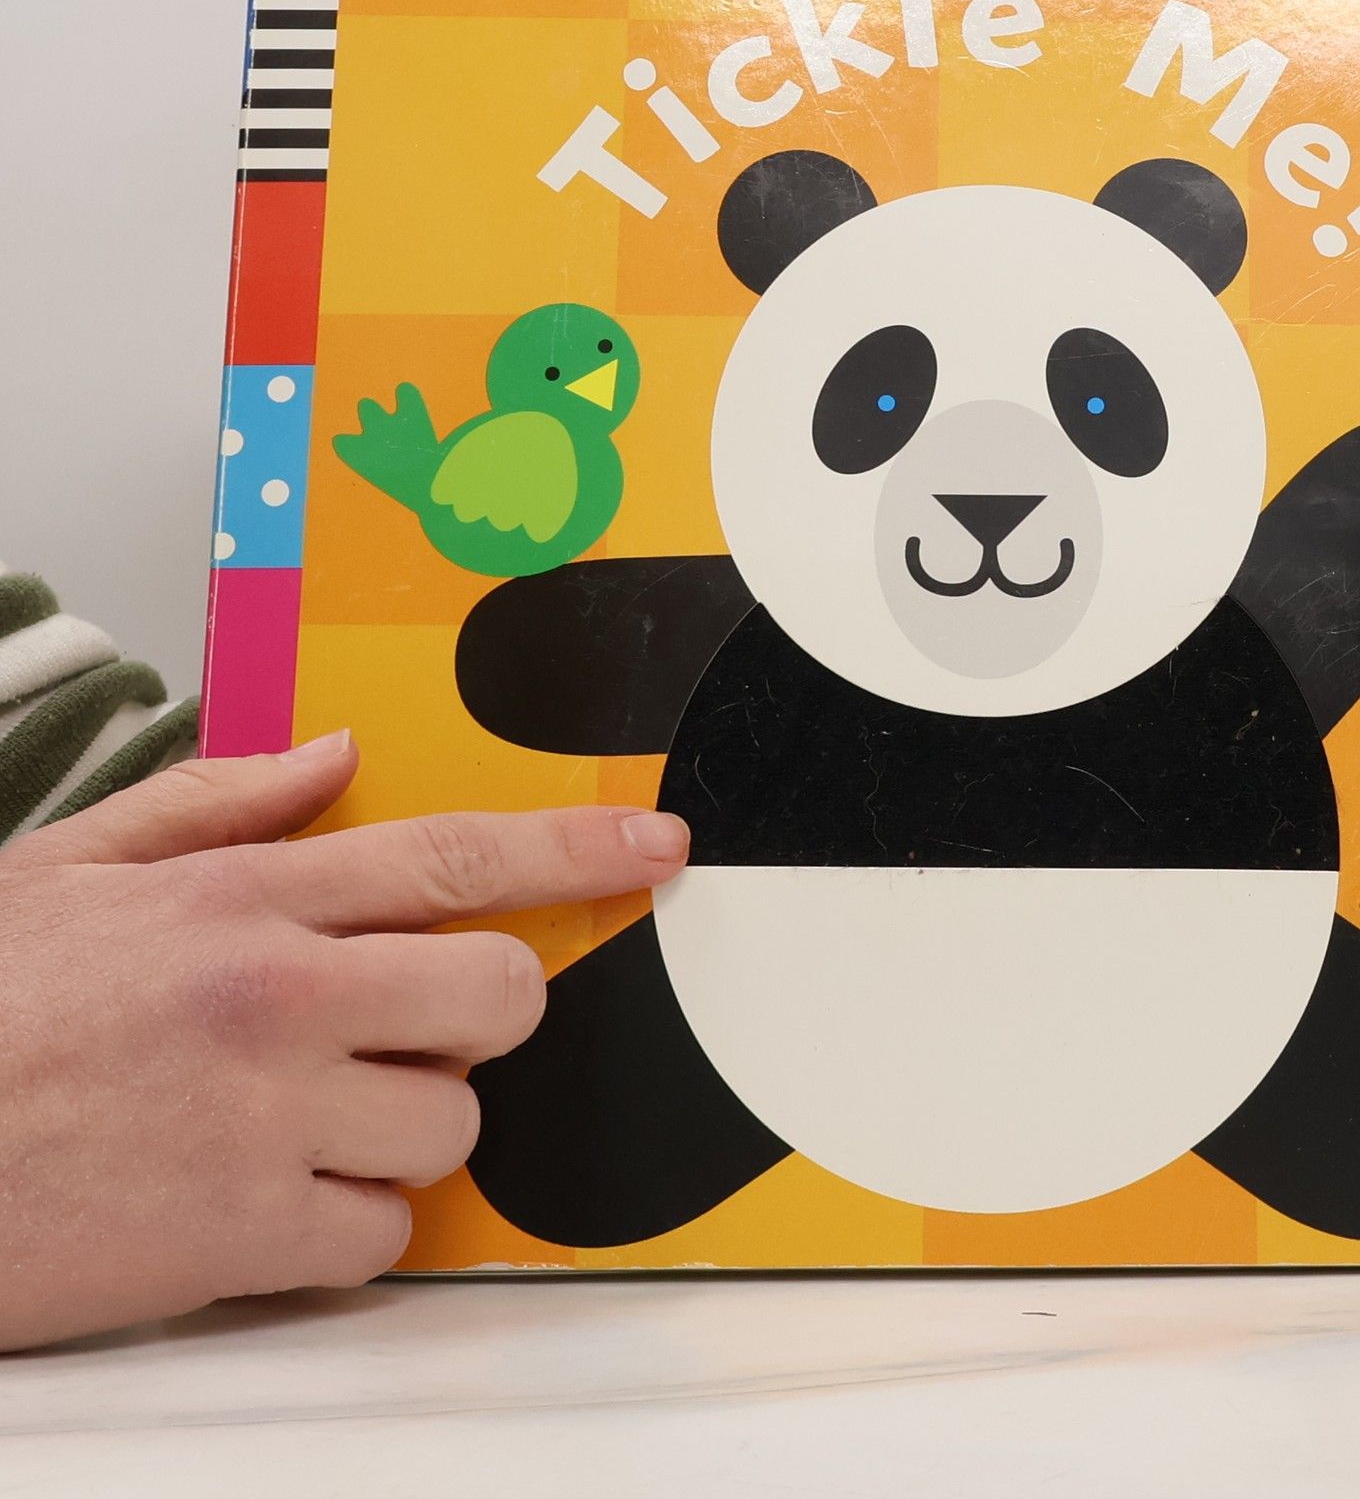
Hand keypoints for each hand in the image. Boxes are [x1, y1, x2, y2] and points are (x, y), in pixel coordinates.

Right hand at [0, 733, 686, 1350]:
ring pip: (452, 1127)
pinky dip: (347, 1229)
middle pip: (498, 996)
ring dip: (402, 1126)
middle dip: (487, 1012)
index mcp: (244, 899)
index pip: (459, 857)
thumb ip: (220, 802)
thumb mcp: (68, 869)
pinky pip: (384, 1236)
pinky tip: (265, 1200)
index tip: (658, 845)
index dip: (579, 848)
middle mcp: (279, 1000)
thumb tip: (341, 754)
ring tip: (297, 1118)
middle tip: (415, 1023)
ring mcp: (268, 1123)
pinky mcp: (242, 1240)